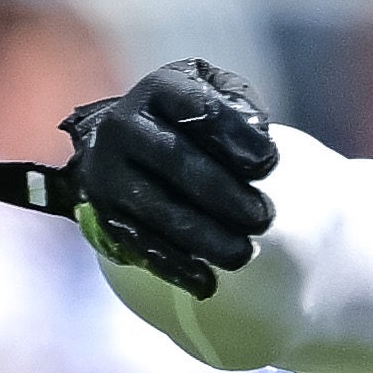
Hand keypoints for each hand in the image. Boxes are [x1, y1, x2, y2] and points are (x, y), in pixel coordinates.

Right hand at [0, 58, 279, 293]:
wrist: (140, 149)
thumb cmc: (198, 125)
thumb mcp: (221, 95)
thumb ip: (242, 104)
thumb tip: (257, 130)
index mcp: (160, 90)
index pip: (197, 108)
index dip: (235, 136)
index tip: (269, 163)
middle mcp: (124, 126)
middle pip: (175, 159)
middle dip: (224, 193)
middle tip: (263, 217)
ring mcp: (107, 171)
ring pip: (155, 206)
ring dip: (203, 236)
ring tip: (244, 253)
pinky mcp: (104, 214)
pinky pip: (138, 242)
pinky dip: (174, 265)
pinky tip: (206, 282)